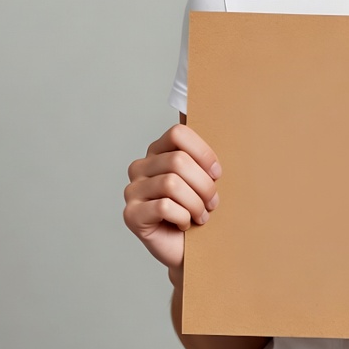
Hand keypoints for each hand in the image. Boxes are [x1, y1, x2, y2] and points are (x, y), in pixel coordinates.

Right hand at [123, 123, 221, 274]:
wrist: (191, 249)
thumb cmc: (199, 208)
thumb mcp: (205, 176)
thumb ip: (201, 148)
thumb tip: (194, 99)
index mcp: (158, 151)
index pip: (178, 133)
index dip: (203, 152)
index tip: (217, 174)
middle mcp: (140, 167)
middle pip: (179, 161)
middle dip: (204, 185)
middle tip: (212, 202)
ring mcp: (132, 190)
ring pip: (172, 184)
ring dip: (196, 203)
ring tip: (202, 215)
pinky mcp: (130, 214)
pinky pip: (164, 207)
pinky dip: (183, 217)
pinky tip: (185, 223)